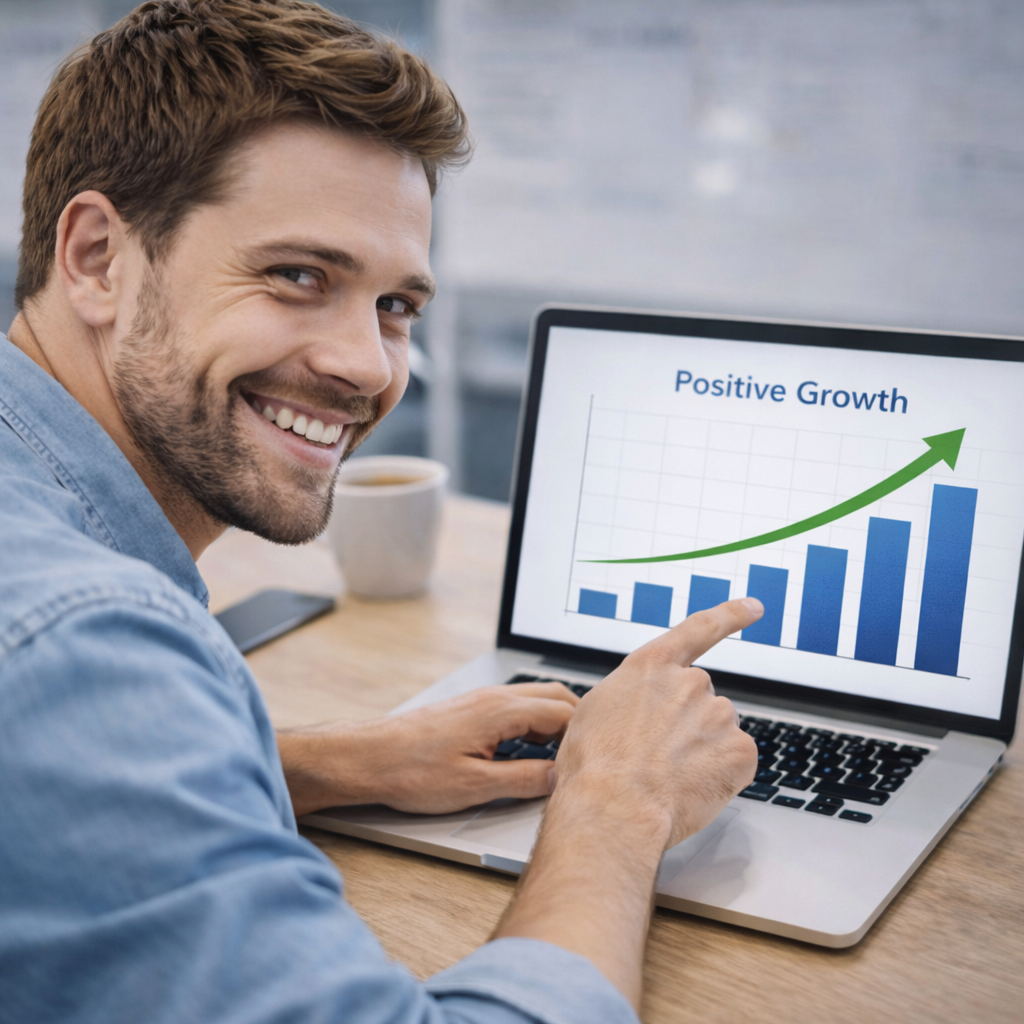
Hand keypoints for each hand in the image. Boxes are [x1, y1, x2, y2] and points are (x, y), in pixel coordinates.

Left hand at [277, 683, 577, 816]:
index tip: (599, 755)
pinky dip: (535, 723)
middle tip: (591, 753)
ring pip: (536, 700)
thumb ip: (523, 780)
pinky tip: (532, 751)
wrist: (368, 758)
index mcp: (501, 711)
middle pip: (555, 696)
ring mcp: (482, 700)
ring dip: (556, 722)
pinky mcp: (471, 710)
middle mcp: (494, 697)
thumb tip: (560, 777)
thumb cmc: (411, 771)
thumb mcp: (474, 786)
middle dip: (578, 722)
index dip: (586, 733)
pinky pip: (517, 707)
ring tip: (566, 755)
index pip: (563, 710)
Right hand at [552, 598, 761, 846]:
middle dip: (688, 725)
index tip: (753, 607)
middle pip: (701, 701)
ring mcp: (718, 714)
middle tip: (659, 757)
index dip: (730, 616)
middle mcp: (689, 682)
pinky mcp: (740, 750)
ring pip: (719, 732)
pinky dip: (720, 776)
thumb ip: (632, 695)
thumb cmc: (594, 766)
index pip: (699, 629)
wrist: (613, 806)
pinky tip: (690, 787)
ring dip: (702, 751)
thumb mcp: (596, 710)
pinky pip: (736, 761)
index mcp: (651, 667)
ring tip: (668, 777)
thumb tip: (644, 708)